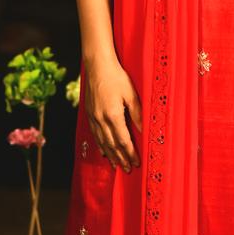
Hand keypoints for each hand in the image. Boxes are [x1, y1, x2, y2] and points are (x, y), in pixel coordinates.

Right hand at [83, 57, 142, 172]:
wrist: (97, 65)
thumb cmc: (116, 77)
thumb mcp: (131, 94)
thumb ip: (137, 114)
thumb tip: (144, 130)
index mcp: (113, 115)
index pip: (124, 141)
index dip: (130, 153)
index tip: (136, 162)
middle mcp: (101, 119)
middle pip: (112, 145)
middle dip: (121, 158)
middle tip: (128, 169)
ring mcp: (93, 117)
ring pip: (102, 142)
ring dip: (110, 155)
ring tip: (116, 165)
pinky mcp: (89, 113)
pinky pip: (95, 134)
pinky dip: (100, 145)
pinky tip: (104, 151)